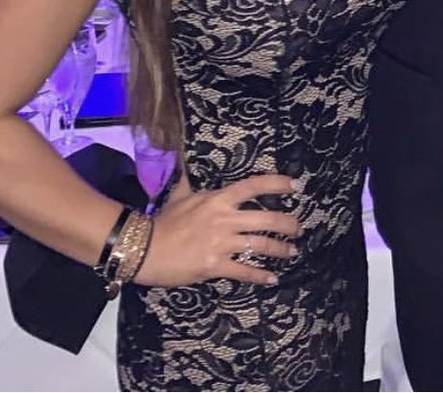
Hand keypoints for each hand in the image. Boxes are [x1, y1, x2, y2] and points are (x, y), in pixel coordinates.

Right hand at [133, 173, 302, 286]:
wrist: (143, 248)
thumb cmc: (163, 221)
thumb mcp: (180, 195)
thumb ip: (189, 181)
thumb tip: (185, 163)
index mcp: (219, 199)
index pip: (254, 186)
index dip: (278, 183)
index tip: (296, 185)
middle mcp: (225, 218)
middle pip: (267, 218)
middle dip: (288, 224)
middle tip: (299, 228)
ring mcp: (221, 242)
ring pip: (260, 245)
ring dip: (280, 249)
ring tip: (292, 252)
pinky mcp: (214, 265)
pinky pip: (244, 271)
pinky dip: (260, 275)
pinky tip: (272, 278)